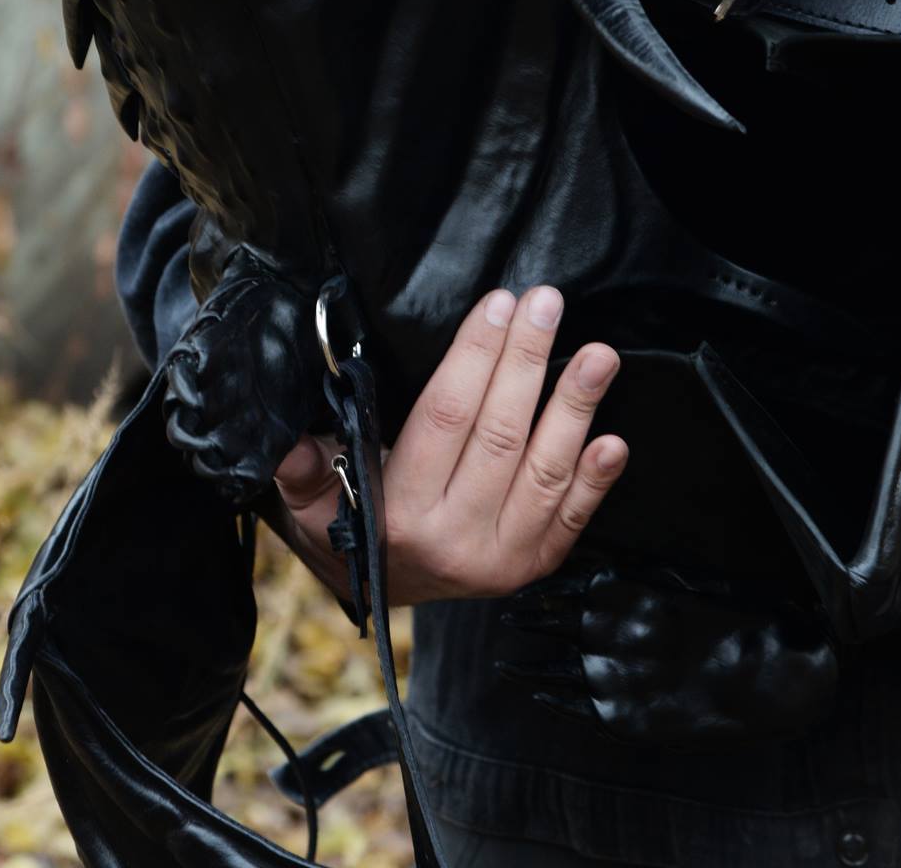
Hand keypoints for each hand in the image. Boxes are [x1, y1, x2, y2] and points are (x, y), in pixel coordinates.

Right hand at [273, 286, 627, 604]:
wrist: (384, 596)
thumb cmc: (349, 528)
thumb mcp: (309, 506)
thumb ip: (303, 472)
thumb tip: (287, 444)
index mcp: (399, 514)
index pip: (445, 418)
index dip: (475, 356)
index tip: (497, 305)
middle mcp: (455, 539)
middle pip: (500, 434)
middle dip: (527, 361)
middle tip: (547, 304)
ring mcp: (501, 558)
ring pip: (545, 472)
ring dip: (575, 408)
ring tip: (598, 355)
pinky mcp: (533, 565)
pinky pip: (572, 520)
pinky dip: (596, 481)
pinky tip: (613, 439)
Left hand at [502, 564, 837, 745]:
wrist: (767, 673)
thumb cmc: (729, 615)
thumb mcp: (677, 576)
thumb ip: (633, 572)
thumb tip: (598, 565)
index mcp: (620, 590)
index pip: (561, 586)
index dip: (538, 590)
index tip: (518, 589)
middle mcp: (607, 631)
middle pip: (549, 625)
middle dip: (525, 622)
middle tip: (504, 618)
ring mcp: (613, 676)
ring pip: (551, 669)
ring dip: (526, 664)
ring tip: (505, 661)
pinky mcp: (625, 716)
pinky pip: (575, 707)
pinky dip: (551, 700)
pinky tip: (537, 695)